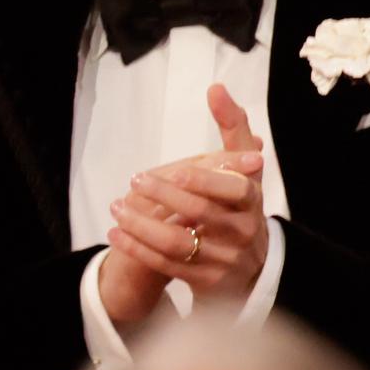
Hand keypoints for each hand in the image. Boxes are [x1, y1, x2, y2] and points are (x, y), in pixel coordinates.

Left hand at [103, 86, 269, 304]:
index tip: (175, 170)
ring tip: (117, 208)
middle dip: (164, 196)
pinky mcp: (206, 282)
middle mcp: (244, 231)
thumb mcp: (246, 169)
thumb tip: (216, 88)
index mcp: (253, 201)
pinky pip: (166, 265)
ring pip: (178, 242)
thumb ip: (234, 128)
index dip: (204, 181)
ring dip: (142, 225)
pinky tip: (117, 232)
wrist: (252, 266)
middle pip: (201, 214)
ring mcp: (226, 260)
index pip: (236, 190)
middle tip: (135, 181)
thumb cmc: (240, 206)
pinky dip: (138, 248)